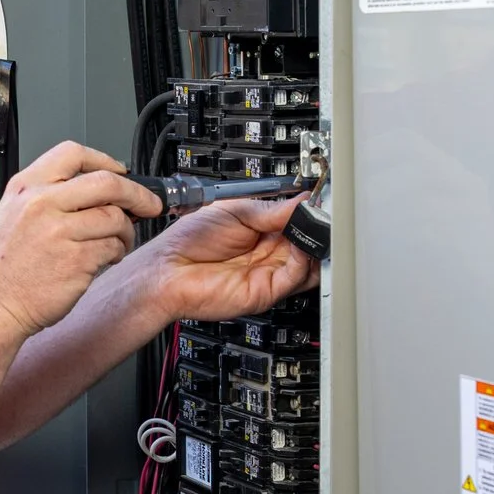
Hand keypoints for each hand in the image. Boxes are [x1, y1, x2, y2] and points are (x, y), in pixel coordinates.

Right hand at [0, 141, 164, 338]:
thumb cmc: (2, 269)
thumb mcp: (12, 215)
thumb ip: (47, 196)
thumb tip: (94, 189)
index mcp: (25, 188)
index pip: (74, 154)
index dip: (105, 161)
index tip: (121, 172)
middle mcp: (41, 204)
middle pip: (106, 183)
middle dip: (136, 194)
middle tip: (148, 204)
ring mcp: (59, 232)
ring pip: (115, 218)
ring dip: (125, 232)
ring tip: (116, 242)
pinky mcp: (76, 260)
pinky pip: (112, 247)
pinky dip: (115, 253)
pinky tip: (104, 259)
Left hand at [138, 196, 316, 323]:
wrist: (168, 270)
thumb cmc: (188, 240)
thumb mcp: (235, 212)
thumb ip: (272, 210)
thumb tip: (303, 201)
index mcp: (260, 230)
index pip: (297, 222)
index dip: (310, 213)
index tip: (323, 202)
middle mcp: (267, 253)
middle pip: (306, 243)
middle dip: (318, 229)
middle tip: (326, 215)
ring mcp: (268, 273)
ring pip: (308, 263)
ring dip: (316, 246)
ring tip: (316, 228)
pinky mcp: (267, 292)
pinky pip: (296, 277)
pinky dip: (304, 261)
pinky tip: (300, 245)